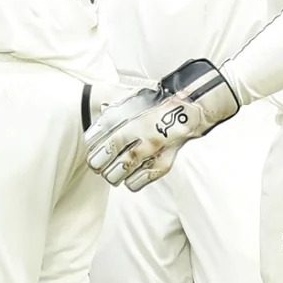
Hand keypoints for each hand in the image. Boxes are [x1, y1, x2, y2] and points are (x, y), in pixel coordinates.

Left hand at [85, 59, 238, 190]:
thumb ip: (113, 112)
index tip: (91, 153)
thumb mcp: (132, 100)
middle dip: (101, 166)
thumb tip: (97, 120)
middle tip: (97, 165)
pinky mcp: (166, 162)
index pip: (108, 141)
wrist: (190, 108)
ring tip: (110, 172)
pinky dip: (133, 181)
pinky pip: (145, 179)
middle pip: (116, 161)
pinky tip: (129, 177)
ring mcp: (157, 151)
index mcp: (135, 121)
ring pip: (127, 172)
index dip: (97, 151)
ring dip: (114, 175)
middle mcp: (146, 138)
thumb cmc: (156, 104)